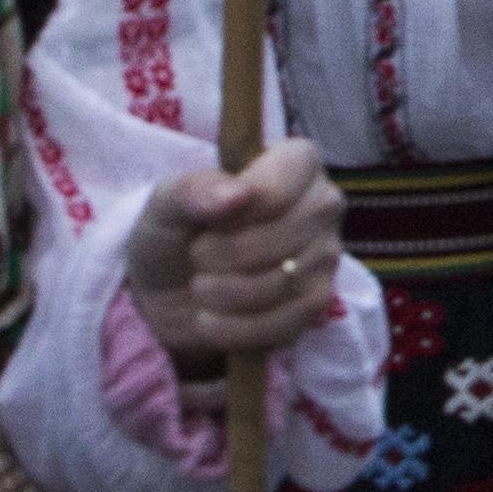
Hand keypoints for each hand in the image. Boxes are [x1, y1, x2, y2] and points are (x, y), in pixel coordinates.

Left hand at [122, 136, 345, 381]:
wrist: (167, 292)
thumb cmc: (175, 233)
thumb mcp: (166, 204)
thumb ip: (194, 190)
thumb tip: (235, 194)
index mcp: (297, 163)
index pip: (284, 183)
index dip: (240, 209)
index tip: (209, 221)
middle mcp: (323, 205)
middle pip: (281, 238)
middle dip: (221, 255)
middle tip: (198, 255)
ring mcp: (326, 257)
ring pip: (280, 284)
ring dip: (221, 294)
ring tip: (201, 286)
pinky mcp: (317, 305)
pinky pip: (281, 325)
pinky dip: (231, 328)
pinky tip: (210, 317)